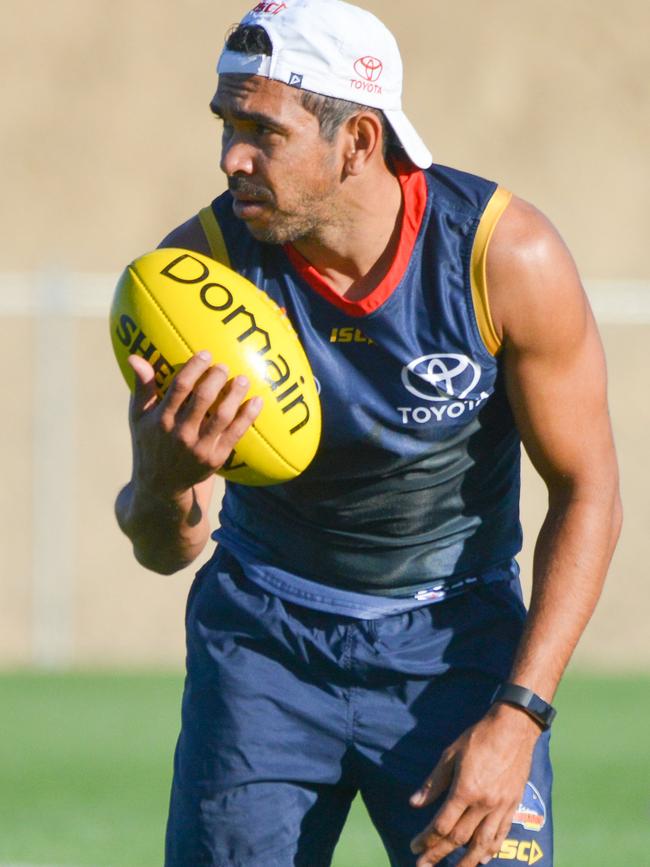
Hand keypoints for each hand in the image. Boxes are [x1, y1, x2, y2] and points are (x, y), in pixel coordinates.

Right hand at [128, 350, 262, 497]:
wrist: (161, 484)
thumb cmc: (150, 441)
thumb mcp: (139, 417)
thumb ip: (142, 387)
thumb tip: (135, 357)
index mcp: (162, 419)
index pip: (179, 387)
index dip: (195, 368)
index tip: (206, 354)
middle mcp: (180, 433)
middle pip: (203, 399)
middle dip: (217, 378)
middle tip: (225, 366)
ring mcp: (199, 447)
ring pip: (223, 415)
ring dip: (235, 394)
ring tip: (243, 380)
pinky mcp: (216, 458)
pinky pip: (236, 434)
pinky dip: (248, 416)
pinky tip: (257, 401)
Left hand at [409, 704, 540, 866]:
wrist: (514, 728)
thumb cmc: (479, 737)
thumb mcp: (450, 755)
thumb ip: (433, 782)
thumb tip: (415, 803)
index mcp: (465, 790)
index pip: (442, 825)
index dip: (426, 839)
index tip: (414, 846)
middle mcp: (484, 803)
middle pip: (459, 838)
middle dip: (439, 854)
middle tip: (423, 866)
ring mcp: (501, 806)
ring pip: (482, 843)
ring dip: (466, 861)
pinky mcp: (513, 805)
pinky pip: (502, 834)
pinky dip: (492, 848)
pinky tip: (483, 858)